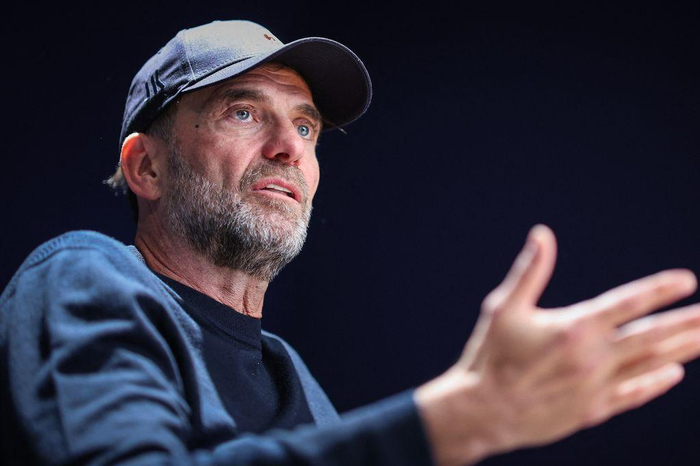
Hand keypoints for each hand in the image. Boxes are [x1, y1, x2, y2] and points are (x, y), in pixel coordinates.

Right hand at [416, 225, 699, 465]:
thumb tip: (542, 235)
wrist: (484, 410)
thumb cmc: (489, 355)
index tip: (686, 281)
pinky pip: (633, 394)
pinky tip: (674, 373)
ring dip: (680, 349)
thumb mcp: (503, 307)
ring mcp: (596, 387)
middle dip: (685, 322)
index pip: (627, 303)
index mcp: (573, 327)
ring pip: (648, 364)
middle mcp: (592, 357)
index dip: (659, 290)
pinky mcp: (592, 410)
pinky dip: (655, 382)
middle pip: (651, 335)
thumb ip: (529, 271)